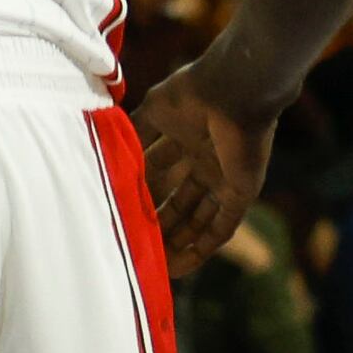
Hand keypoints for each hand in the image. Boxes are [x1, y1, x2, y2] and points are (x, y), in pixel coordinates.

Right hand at [131, 64, 274, 275]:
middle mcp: (204, 161)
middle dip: (158, 221)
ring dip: (179, 238)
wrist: (232, 90)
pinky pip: (223, 225)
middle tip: (135, 242)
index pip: (159, 173)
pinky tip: (184, 262)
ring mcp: (224, 178)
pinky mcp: (242, 192)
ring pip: (199, 217)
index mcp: (184, 138)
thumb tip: (111, 151)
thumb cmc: (192, 94)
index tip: (120, 210)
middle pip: (179, 199)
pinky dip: (204, 245)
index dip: (141, 192)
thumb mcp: (153, 112)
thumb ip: (136, 134)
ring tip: (155, 261)